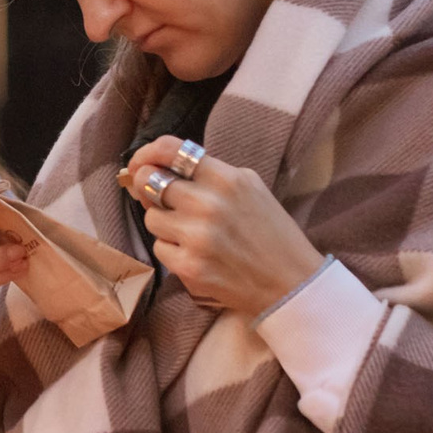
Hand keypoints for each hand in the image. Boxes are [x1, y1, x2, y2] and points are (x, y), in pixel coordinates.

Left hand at [120, 142, 322, 314]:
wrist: (291, 283)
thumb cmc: (271, 232)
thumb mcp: (250, 187)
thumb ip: (208, 173)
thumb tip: (159, 167)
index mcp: (226, 179)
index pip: (170, 150)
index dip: (147, 152)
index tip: (141, 161)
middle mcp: (208, 204)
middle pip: (150, 182)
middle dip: (149, 188)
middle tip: (161, 198)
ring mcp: (196, 237)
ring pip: (151, 218)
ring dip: (164, 222)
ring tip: (190, 230)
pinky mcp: (188, 267)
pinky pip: (159, 248)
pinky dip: (172, 250)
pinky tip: (196, 253)